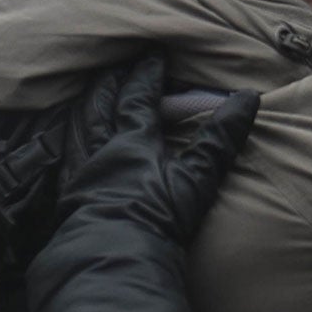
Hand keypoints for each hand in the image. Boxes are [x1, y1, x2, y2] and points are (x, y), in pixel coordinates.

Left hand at [61, 55, 258, 241]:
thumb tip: (248, 96)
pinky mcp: (68, 199)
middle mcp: (102, 150)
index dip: (147, 73)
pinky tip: (70, 147)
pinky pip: (64, 159)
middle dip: (109, 83)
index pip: (138, 97)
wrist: (112, 258)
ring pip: (77, 128)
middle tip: (114, 67)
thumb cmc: (157, 217)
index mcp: (133, 140)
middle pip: (99, 106)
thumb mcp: (198, 177)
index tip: (153, 54)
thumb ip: (220, 137)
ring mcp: (81, 174)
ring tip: (89, 98)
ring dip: (84, 108)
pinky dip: (67, 144)